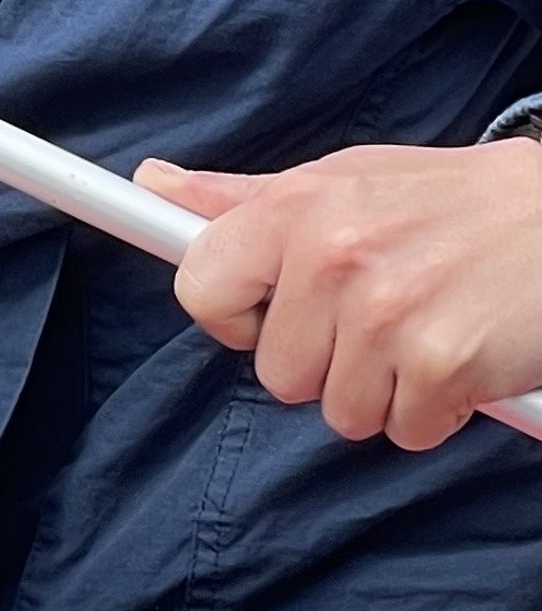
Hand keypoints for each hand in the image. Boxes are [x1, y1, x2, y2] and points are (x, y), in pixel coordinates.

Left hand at [135, 139, 541, 450]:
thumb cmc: (449, 203)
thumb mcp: (341, 179)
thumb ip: (245, 198)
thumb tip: (153, 184)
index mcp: (294, 208)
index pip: (200, 288)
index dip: (230, 317)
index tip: (265, 315)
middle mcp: (330, 258)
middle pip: (277, 372)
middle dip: (324, 361)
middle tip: (375, 319)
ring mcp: (384, 316)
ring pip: (339, 410)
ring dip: (382, 390)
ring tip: (421, 333)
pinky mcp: (440, 367)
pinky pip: (404, 431)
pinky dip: (433, 412)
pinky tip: (457, 361)